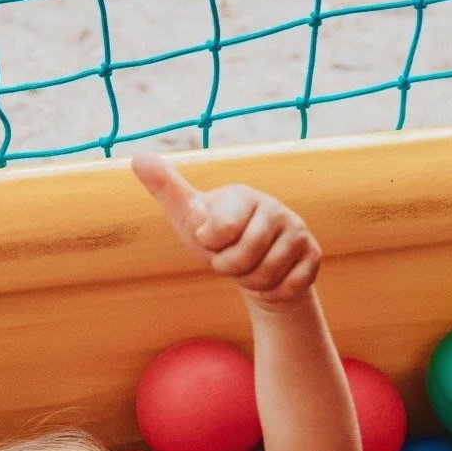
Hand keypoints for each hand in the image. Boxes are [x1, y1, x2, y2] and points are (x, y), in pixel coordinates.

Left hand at [132, 152, 321, 306]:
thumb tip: (138, 158)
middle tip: (230, 258)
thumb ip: (166, 188)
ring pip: (264, 276)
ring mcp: (297, 230)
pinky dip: (272, 292)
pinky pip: (288, 287)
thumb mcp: (189, 217)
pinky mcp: (313, 255)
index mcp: (242, 195)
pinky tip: (269, 279)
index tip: (213, 237)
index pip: (220, 232)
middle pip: (241, 259)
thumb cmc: (217, 237)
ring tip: (249, 267)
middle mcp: (274, 207)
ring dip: (250, 282)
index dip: (210, 246)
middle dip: (228, 269)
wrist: (255, 265)